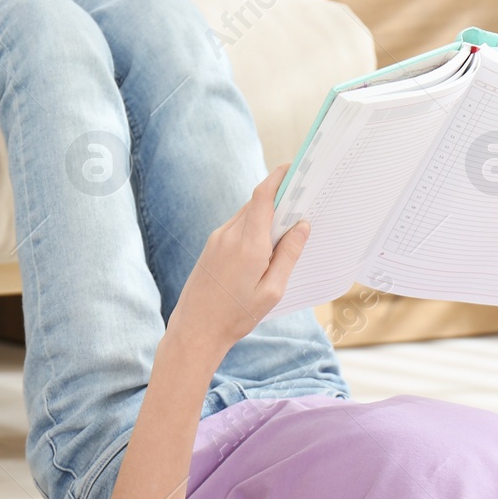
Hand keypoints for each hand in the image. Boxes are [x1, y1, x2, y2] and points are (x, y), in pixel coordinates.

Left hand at [168, 165, 309, 351]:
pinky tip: (264, 249)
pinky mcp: (211, 247)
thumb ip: (288, 255)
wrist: (195, 330)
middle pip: (257, 203)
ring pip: (247, 216)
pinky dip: (253, 229)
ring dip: (266, 217)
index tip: (293, 168)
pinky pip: (237, 228)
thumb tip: (302, 226)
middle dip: (279, 199)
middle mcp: (230, 235)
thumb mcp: (272, 290)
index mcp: (248, 244)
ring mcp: (217, 240)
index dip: (278, 177)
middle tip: (301, 203)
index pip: (263, 196)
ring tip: (286, 232)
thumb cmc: (236, 316)